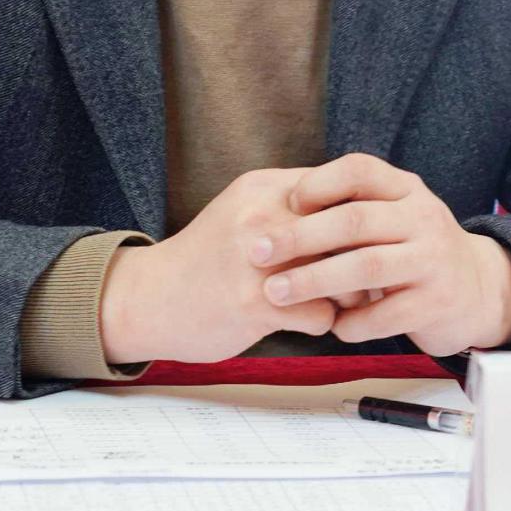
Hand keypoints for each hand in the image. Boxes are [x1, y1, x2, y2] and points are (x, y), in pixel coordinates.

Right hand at [98, 169, 337, 363]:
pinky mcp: (256, 303)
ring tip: (333, 299)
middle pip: (348, 231)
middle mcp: (262, 216)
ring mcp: (258, 260)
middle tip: (360, 276)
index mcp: (263, 187)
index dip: (358, 218)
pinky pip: (323, 314)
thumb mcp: (244, 210)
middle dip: (360, 256)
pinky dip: (321, 322)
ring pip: (343, 274)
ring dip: (347, 293)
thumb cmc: (208, 258)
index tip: (361, 240)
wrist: (149, 298)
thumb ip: (291, 203)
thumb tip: (357, 208)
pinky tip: (303, 321)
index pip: (340, 189)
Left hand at [250, 152, 510, 355]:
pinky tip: (330, 326)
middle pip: (354, 220)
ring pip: (366, 266)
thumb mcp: (390, 216)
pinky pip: (385, 314)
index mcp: (406, 188)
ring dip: (314, 281)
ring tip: (276, 293)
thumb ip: (348, 207)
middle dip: (299, 237)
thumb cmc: (410, 250)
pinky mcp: (438, 302)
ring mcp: (434, 260)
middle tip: (256, 252)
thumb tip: (276, 203)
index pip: (359, 170)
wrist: (475, 290)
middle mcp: (424, 217)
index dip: (318, 183)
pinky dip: (352, 322)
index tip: (283, 202)